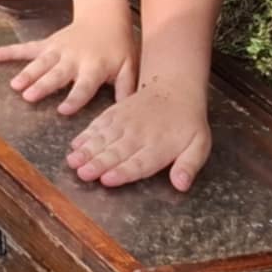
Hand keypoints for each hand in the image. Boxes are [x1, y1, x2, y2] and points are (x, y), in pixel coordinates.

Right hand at [0, 14, 138, 112]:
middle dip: (42, 85)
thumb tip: (128, 111)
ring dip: (27, 73)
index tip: (63, 110)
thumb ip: (126, 88)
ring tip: (14, 85)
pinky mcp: (48, 43)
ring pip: (40, 63)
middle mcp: (73, 59)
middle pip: (57, 74)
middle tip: (28, 96)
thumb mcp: (128, 66)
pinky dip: (11, 51)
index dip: (74, 98)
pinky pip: (28, 48)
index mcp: (94, 67)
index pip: (84, 86)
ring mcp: (58, 50)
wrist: (105, 16)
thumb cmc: (117, 46)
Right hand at [66, 81, 211, 191]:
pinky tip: (75, 144)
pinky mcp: (115, 113)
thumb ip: (189, 165)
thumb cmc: (187, 122)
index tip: (107, 179)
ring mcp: (125, 123)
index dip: (123, 172)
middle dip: (98, 163)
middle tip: (83, 173)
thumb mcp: (199, 145)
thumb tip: (181, 185)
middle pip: (116, 152)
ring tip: (72, 160)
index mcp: (159, 147)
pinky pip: (99, 124)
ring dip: (87, 150)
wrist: (175, 86)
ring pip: (104, 138)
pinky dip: (86, 134)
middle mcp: (139, 136)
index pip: (139, 163)